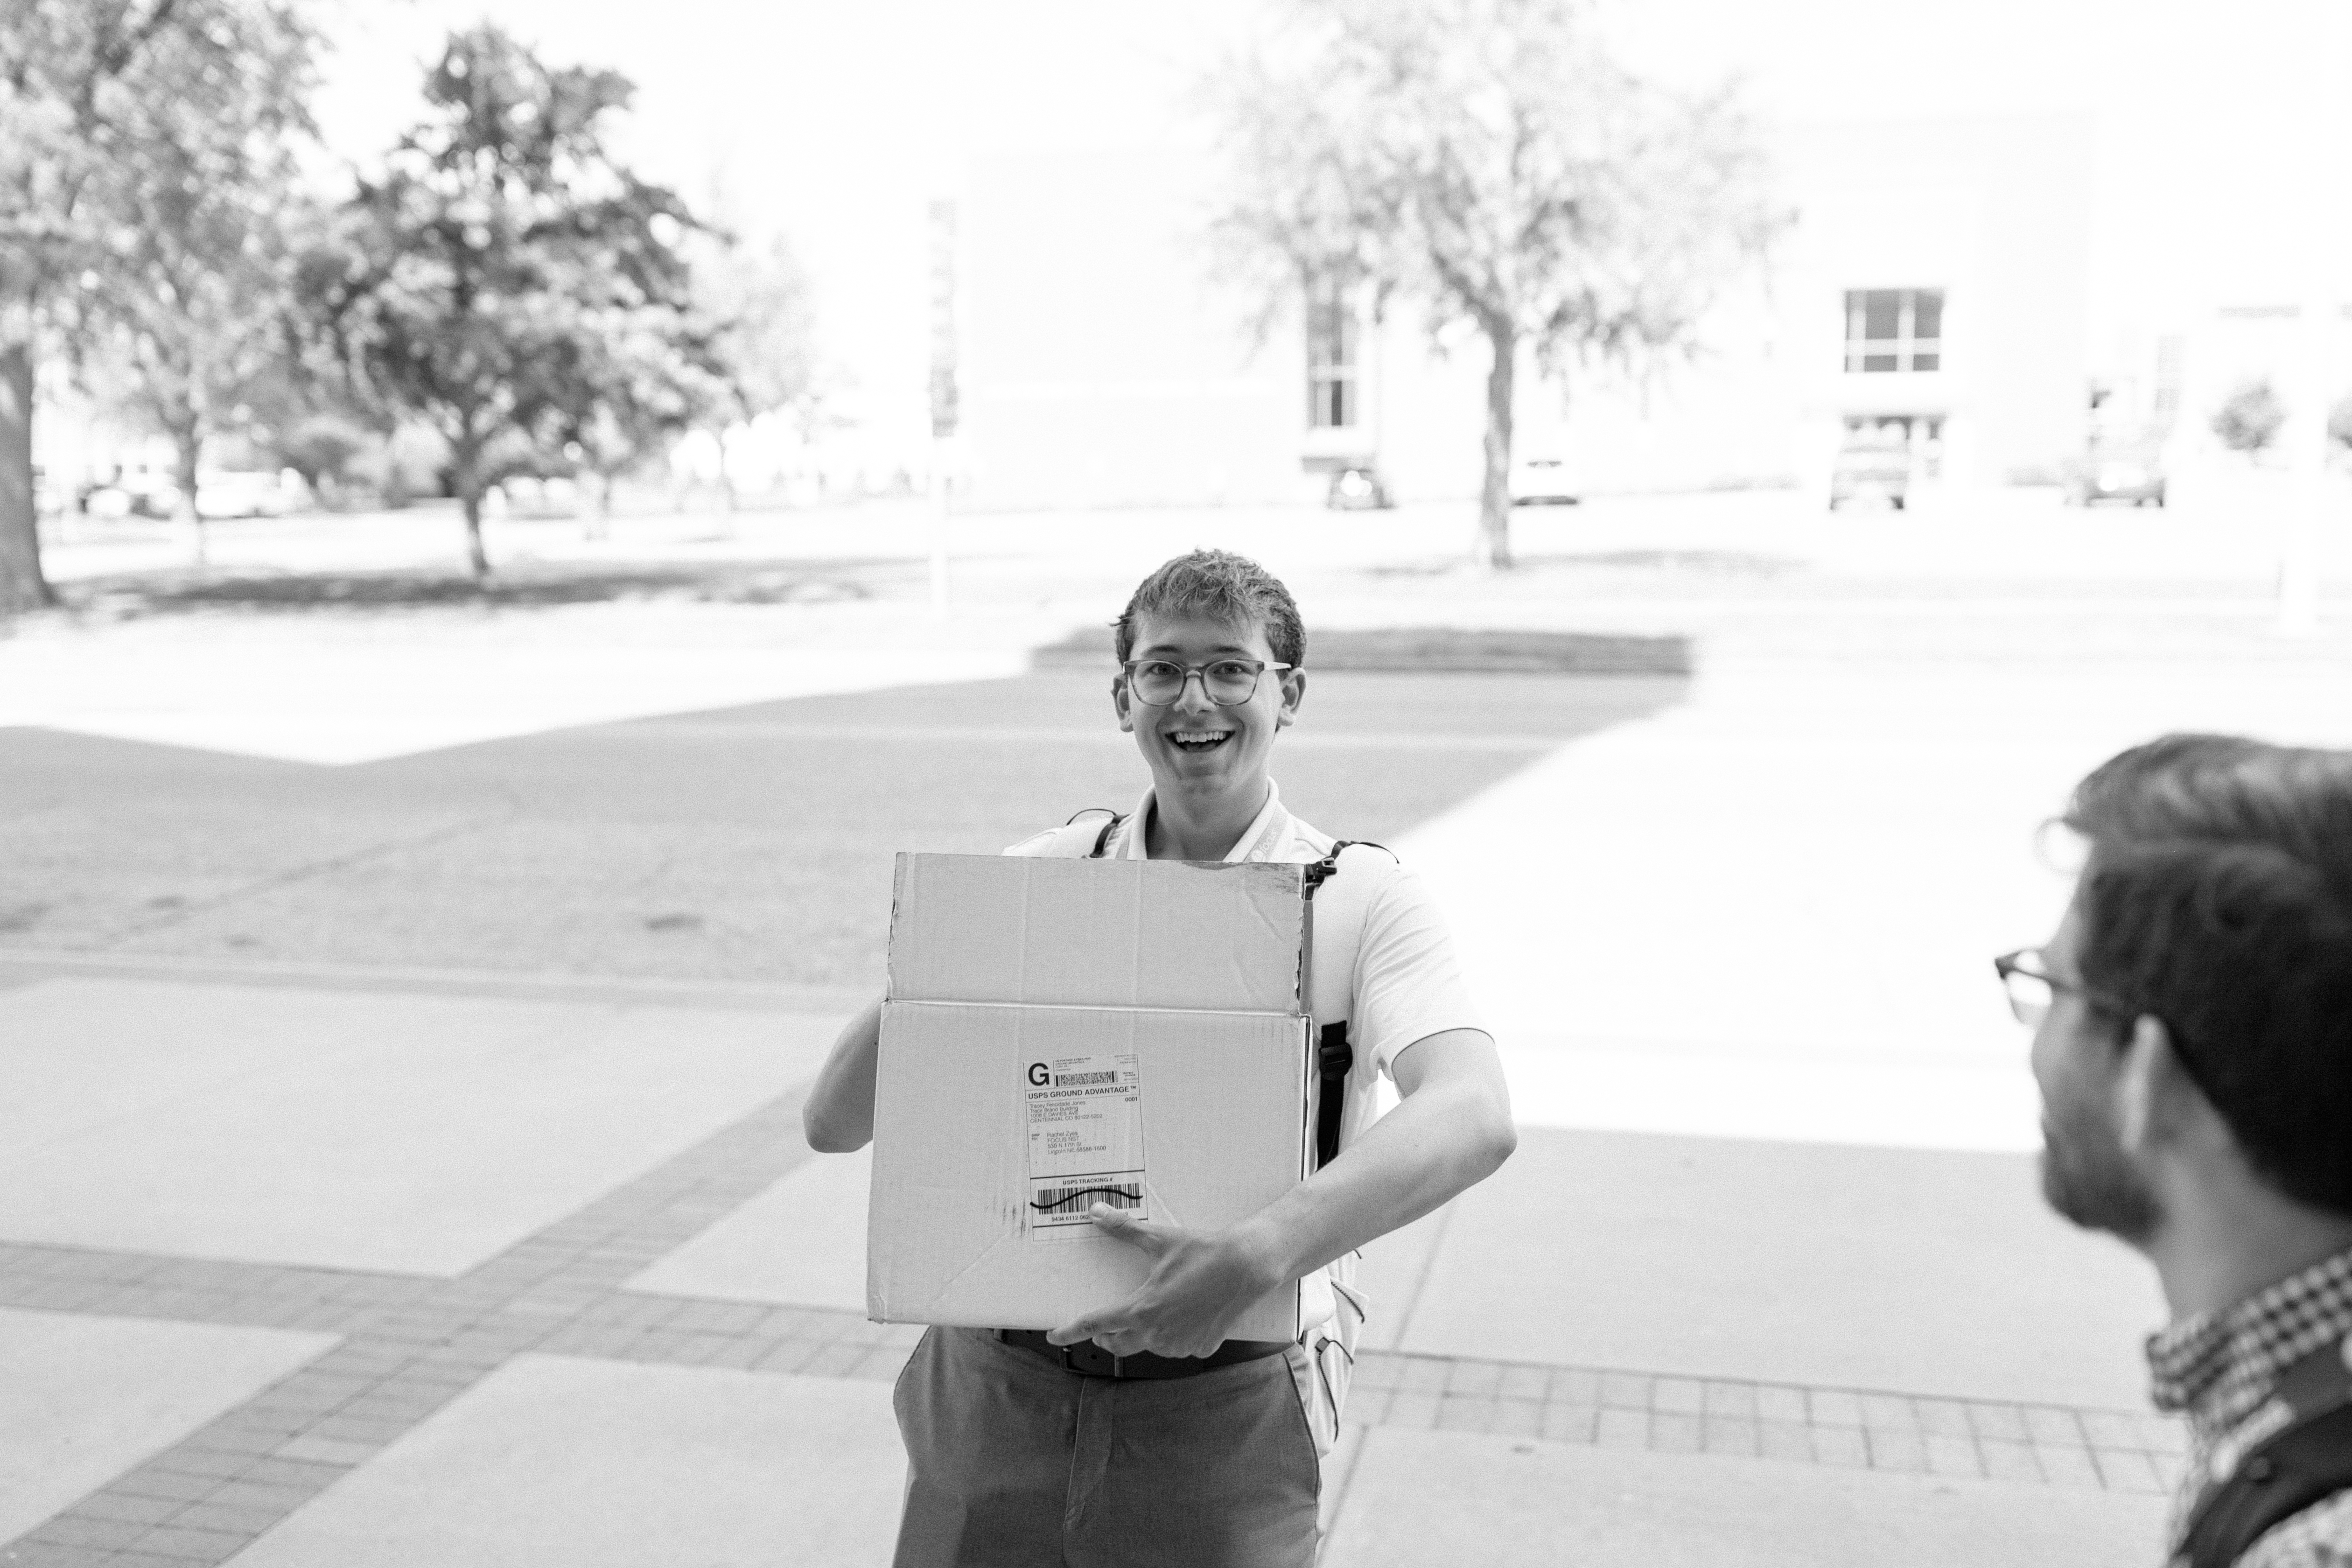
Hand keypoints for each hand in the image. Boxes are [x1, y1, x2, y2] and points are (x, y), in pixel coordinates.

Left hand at [1046, 1205, 1283, 1359]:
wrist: (1246, 1266)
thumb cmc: (1201, 1252)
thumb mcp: (1159, 1239)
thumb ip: (1124, 1229)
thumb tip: (1096, 1212)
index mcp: (1142, 1309)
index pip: (1096, 1324)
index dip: (1071, 1331)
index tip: (1054, 1336)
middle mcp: (1157, 1334)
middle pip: (1117, 1344)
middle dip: (1107, 1336)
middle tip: (1106, 1325)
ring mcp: (1179, 1345)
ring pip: (1149, 1346)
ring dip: (1144, 1334)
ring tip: (1156, 1310)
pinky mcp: (1200, 1349)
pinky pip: (1177, 1347)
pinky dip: (1174, 1336)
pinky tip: (1184, 1317)